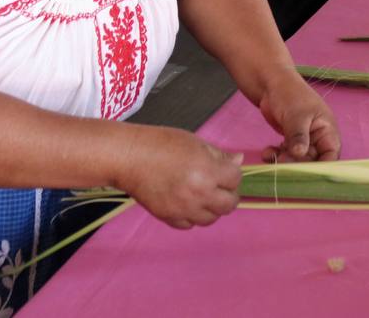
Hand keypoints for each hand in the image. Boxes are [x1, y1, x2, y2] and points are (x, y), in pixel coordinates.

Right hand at [120, 127, 241, 228]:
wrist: (129, 157)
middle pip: (229, 205)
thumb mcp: (196, 142)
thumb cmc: (161, 144)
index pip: (235, 179)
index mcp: (208, 172)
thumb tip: (238, 161)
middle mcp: (199, 194)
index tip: (226, 170)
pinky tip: (187, 203)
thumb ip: (220, 155)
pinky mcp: (168, 217)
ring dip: (212, 208)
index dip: (232, 173)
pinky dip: (192, 217)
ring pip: (210, 219)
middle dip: (229, 195)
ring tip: (203, 195)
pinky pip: (189, 225)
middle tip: (220, 186)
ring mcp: (183, 209)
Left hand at [257, 68, 340, 161]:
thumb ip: (299, 136)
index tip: (307, 174)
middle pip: (313, 161)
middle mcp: (318, 138)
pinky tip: (268, 152)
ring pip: (298, 160)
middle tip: (282, 162)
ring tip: (272, 156)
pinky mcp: (290, 141)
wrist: (272, 84)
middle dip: (298, 164)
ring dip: (285, 161)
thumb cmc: (290, 94)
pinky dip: (277, 156)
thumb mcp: (296, 115)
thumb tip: (300, 154)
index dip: (323, 168)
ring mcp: (304, 140)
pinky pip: (286, 155)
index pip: (331, 155)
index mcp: (327, 130)